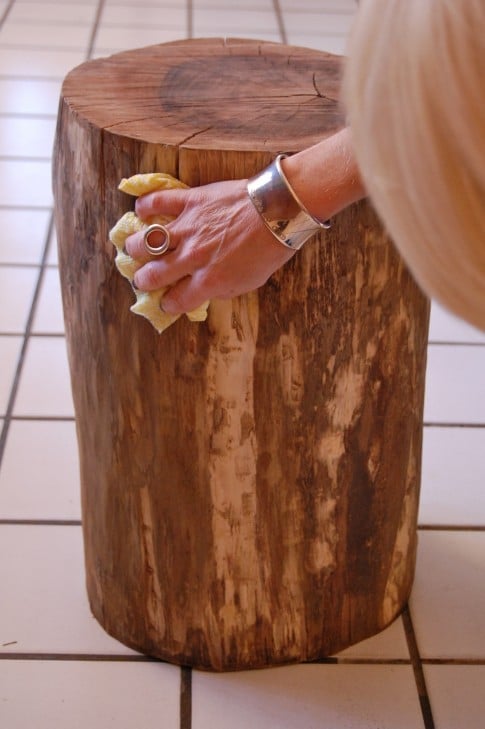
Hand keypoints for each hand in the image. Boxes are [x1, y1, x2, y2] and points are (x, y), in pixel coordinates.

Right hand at [124, 179, 294, 314]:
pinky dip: (145, 207)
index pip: (175, 300)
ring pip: (146, 241)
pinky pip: (158, 202)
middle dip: (143, 280)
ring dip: (135, 248)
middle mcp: (192, 258)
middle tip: (142, 278)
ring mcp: (188, 229)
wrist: (278, 212)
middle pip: (153, 274)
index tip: (166, 302)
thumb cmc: (268, 250)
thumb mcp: (248, 282)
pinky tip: (141, 212)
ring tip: (134, 248)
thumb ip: (221, 289)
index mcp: (208, 282)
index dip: (168, 304)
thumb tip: (203, 291)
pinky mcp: (190, 202)